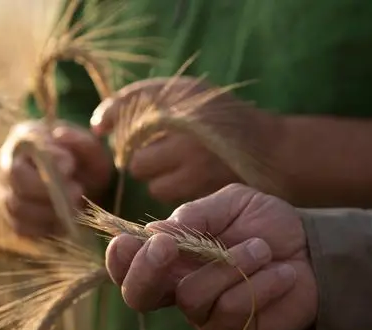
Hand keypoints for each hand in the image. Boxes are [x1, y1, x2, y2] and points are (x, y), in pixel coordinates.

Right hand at [0, 120, 111, 237]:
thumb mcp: (91, 148)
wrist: (83, 185)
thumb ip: (80, 140)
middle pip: (15, 179)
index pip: (24, 145)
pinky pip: (21, 228)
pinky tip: (64, 222)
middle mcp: (8, 164)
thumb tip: (60, 136)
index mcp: (25, 138)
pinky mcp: (12, 217)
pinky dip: (45, 228)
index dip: (45, 159)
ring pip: (17, 207)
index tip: (70, 167)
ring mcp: (7, 192)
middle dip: (48, 190)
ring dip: (50, 212)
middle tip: (77, 192)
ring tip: (75, 208)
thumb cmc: (84, 161)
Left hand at [90, 77, 274, 203]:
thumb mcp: (189, 96)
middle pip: (135, 154)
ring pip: (149, 178)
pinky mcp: (203, 186)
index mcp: (184, 95)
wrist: (272, 150)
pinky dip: (171, 188)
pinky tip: (187, 179)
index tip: (100, 129)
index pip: (127, 103)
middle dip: (137, 156)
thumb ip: (144, 101)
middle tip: (152, 152)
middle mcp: (188, 126)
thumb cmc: (222, 121)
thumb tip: (99, 128)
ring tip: (174, 166)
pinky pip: (167, 193)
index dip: (109, 117)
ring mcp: (196, 160)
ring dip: (155, 176)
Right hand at [105, 183, 316, 329]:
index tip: (128, 241)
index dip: (120, 258)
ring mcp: (204, 313)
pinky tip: (282, 273)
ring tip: (263, 248)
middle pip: (139, 295)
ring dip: (230, 265)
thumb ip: (195, 215)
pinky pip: (230, 311)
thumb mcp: (231, 203)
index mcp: (171, 254)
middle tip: (166, 247)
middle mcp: (179, 286)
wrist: (313, 248)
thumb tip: (155, 231)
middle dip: (146, 271)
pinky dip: (259, 285)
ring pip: (191, 297)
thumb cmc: (267, 223)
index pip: (128, 265)